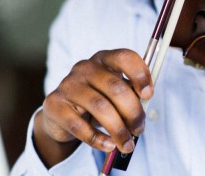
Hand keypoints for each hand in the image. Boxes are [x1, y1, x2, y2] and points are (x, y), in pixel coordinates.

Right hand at [33, 49, 152, 166]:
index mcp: (104, 59)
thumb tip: (143, 110)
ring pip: (100, 107)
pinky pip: (80, 125)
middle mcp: (85, 67)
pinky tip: (108, 145)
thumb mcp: (113, 93)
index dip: (139, 75)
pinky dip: (98, 139)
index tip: (148, 95)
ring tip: (127, 144)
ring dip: (118, 129)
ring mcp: (68, 84)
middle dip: (132, 111)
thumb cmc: (96, 100)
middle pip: (115, 87)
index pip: (124, 58)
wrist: (61, 115)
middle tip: (139, 129)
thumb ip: (130, 95)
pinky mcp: (55, 105)